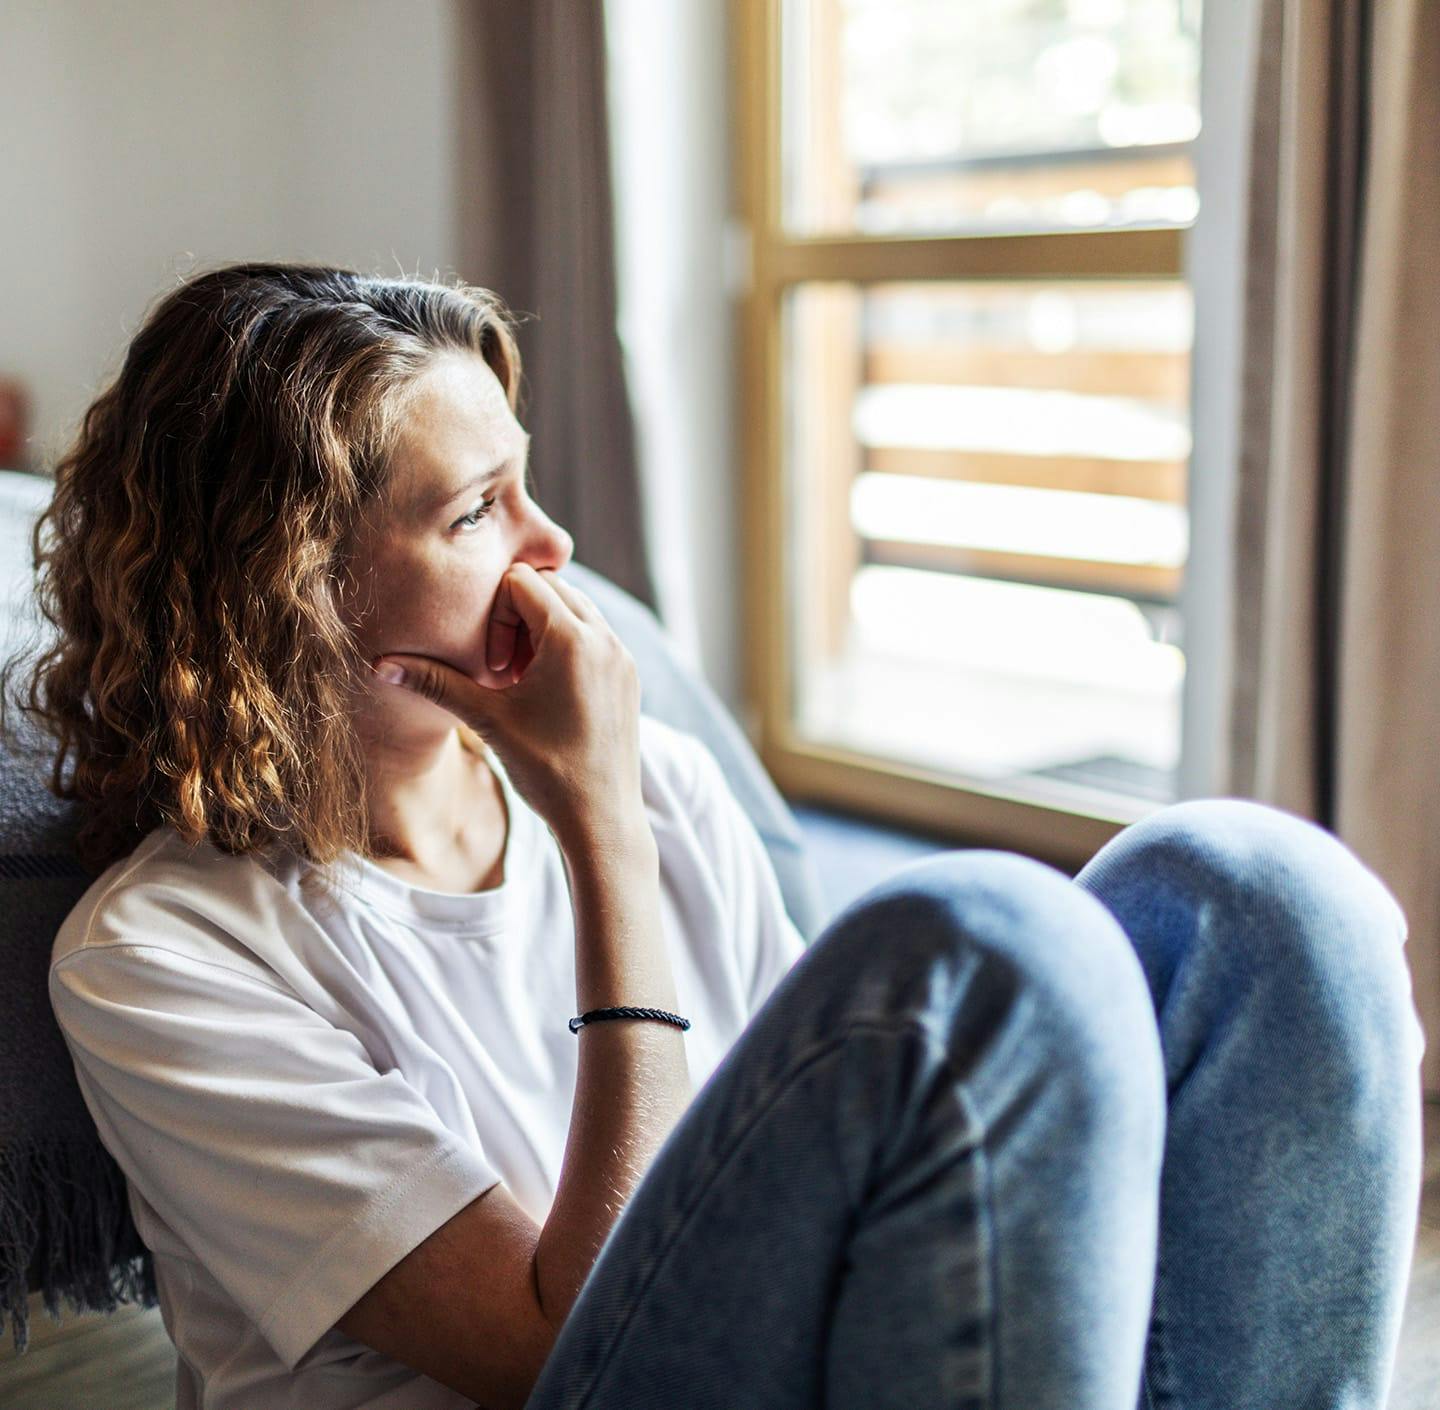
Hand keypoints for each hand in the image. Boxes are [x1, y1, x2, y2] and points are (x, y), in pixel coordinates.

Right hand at [371, 565, 644, 846]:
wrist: (601, 818)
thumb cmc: (544, 770)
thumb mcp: (486, 720)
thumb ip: (435, 683)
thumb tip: (379, 666)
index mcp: (572, 638)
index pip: (521, 580)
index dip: (493, 613)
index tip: (491, 667)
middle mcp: (605, 638)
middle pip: (550, 587)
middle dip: (517, 617)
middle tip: (502, 671)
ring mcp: (621, 655)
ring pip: (574, 608)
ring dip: (541, 630)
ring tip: (522, 681)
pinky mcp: (628, 674)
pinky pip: (594, 634)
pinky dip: (566, 646)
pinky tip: (547, 693)